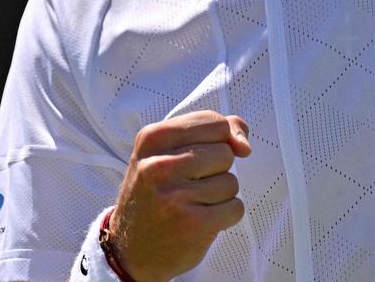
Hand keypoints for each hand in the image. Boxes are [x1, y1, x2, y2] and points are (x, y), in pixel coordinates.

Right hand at [108, 110, 251, 281]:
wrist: (130, 250)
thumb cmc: (155, 192)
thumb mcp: (167, 151)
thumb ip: (212, 132)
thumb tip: (244, 146)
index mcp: (152, 138)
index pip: (214, 123)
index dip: (218, 140)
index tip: (199, 156)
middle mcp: (159, 166)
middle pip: (225, 153)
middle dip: (216, 170)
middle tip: (188, 186)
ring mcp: (175, 196)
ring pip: (231, 182)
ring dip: (220, 195)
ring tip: (192, 204)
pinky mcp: (192, 224)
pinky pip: (235, 207)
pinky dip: (226, 215)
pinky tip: (201, 220)